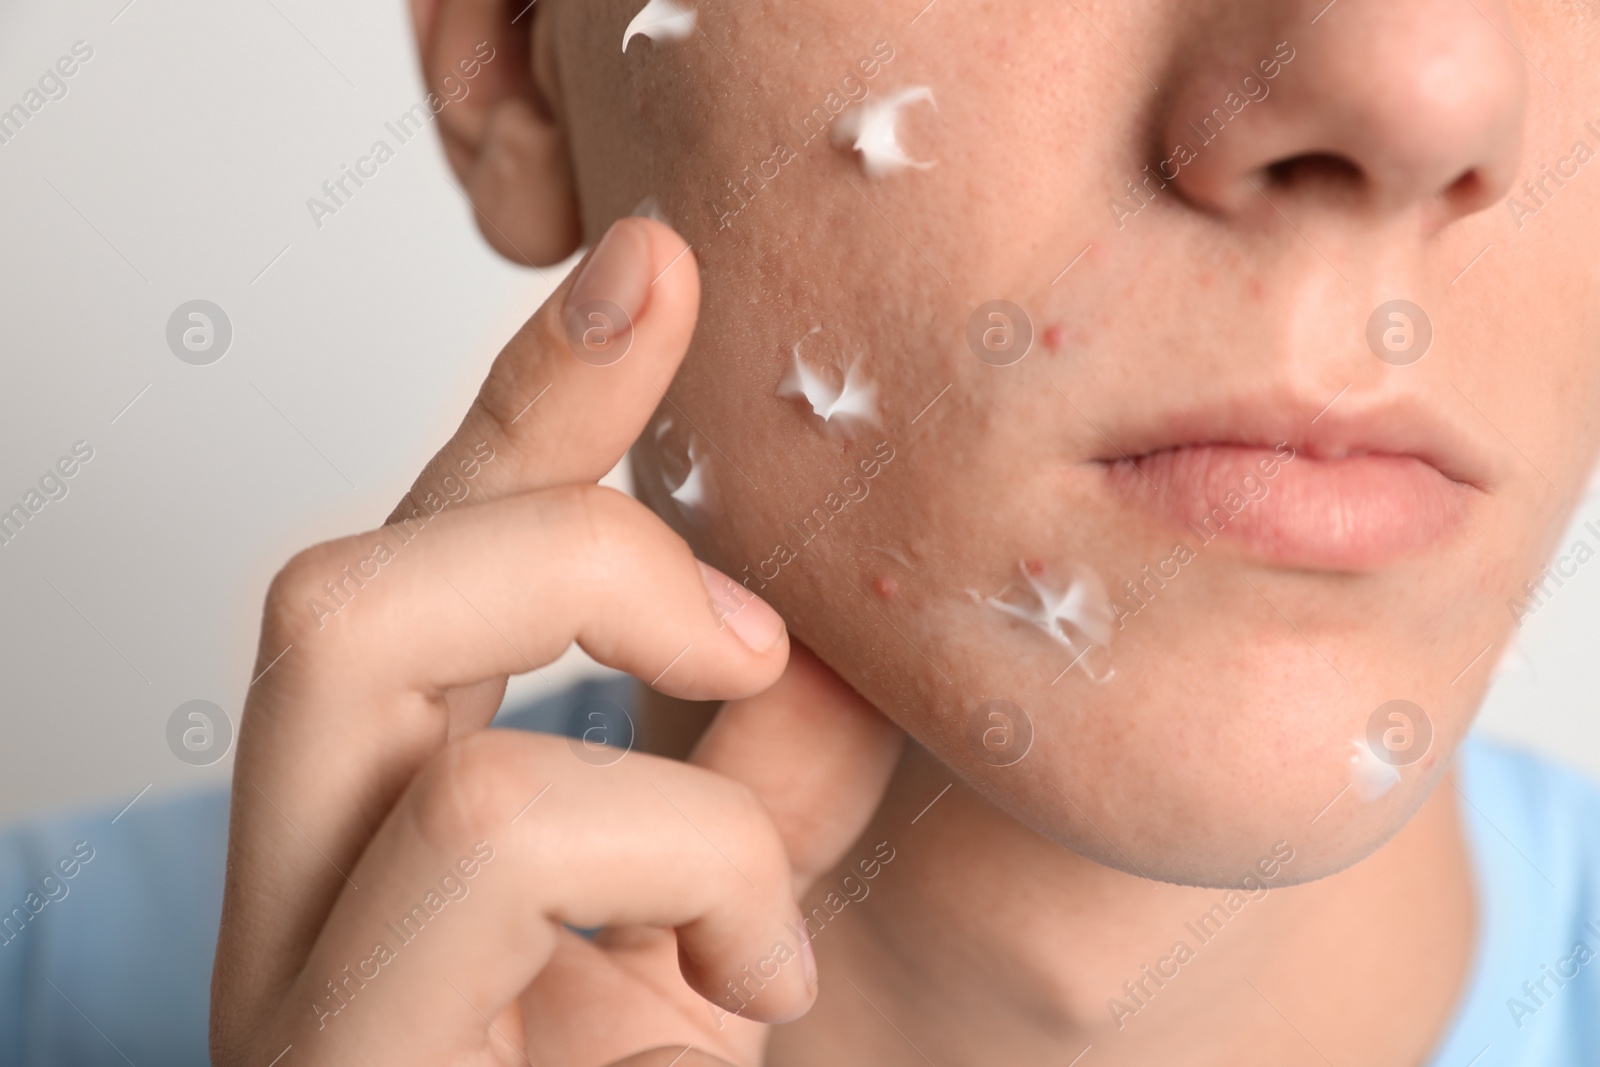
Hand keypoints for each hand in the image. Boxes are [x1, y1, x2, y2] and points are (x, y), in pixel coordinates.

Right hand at [209, 217, 904, 1066]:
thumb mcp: (739, 909)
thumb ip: (768, 765)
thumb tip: (823, 632)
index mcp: (382, 816)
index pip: (424, 552)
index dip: (533, 397)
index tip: (652, 265)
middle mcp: (298, 898)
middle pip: (340, 596)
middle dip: (584, 556)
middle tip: (755, 645)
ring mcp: (310, 1009)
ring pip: (433, 751)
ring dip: (682, 814)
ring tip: (756, 950)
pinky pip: (509, 875)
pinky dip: (689, 903)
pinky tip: (736, 1023)